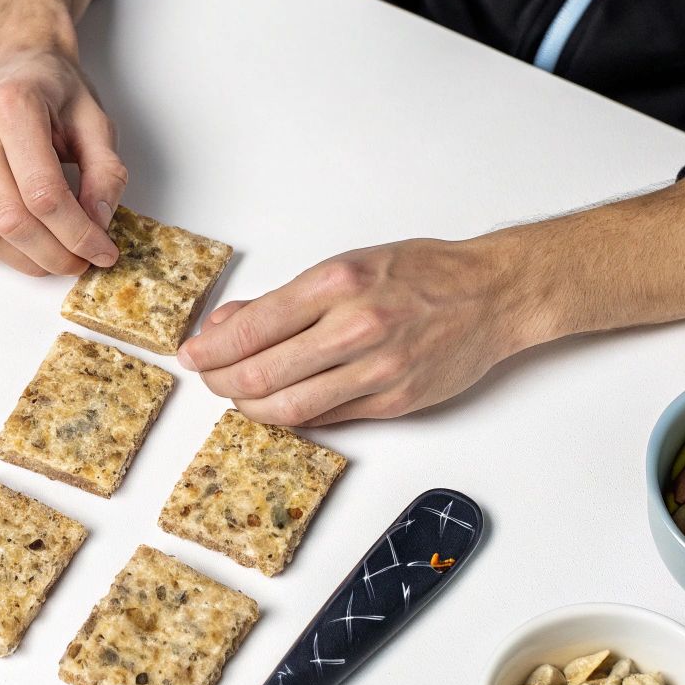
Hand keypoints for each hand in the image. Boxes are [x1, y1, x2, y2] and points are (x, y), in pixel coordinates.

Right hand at [0, 0, 122, 275]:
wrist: (6, 54)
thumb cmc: (50, 83)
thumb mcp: (95, 118)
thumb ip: (105, 172)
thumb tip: (98, 225)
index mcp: (13, 106)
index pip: (44, 194)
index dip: (78, 234)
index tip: (103, 251)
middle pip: (10, 219)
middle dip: (53, 254)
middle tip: (82, 261)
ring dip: (21, 260)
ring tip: (54, 258)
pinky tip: (20, 244)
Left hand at [178, 239, 524, 425]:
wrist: (493, 294)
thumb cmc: (422, 273)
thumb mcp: (347, 266)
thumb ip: (287, 301)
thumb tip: (229, 325)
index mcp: (338, 284)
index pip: (253, 328)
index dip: (211, 350)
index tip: (191, 355)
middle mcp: (356, 326)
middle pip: (263, 373)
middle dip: (222, 382)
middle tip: (209, 379)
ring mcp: (377, 368)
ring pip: (291, 407)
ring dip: (252, 407)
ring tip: (239, 397)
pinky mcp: (394, 400)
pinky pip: (328, 417)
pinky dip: (295, 416)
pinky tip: (281, 406)